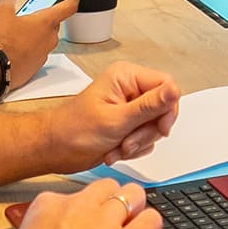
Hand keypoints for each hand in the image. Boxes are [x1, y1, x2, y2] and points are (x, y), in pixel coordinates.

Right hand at [0, 0, 76, 88]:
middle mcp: (49, 38)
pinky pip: (37, 54)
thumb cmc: (3, 43)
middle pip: (54, 24)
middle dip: (44, 20)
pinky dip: (29, 50)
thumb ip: (8, 1)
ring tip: (19, 34)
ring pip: (45, 40)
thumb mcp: (1, 13)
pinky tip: (16, 48)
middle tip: (31, 17)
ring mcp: (44, 54)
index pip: (69, 7)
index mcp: (46, 22)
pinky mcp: (36, 66)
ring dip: (36, 36)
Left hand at [47, 61, 182, 168]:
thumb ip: (149, 106)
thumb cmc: (73, 131)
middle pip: (163, 109)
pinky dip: (133, 149)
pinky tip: (114, 151)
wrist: (54, 150)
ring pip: (155, 127)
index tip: (160, 128)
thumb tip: (174, 90)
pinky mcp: (127, 125)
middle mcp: (130, 89)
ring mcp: (129, 108)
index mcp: (126, 77)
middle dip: (148, 132)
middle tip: (128, 142)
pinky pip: (145, 139)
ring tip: (116, 148)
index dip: (167, 109)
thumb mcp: (116, 120)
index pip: (166, 85)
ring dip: (138, 143)